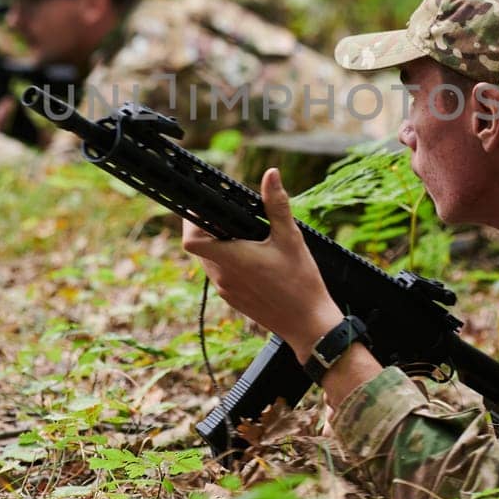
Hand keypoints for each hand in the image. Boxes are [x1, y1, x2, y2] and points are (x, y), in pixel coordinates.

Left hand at [182, 168, 344, 361]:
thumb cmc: (301, 283)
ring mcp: (227, 291)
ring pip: (210, 261)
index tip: (202, 206)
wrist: (308, 324)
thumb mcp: (291, 238)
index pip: (192, 239)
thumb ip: (276, 205)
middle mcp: (223, 277)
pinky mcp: (234, 300)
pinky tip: (252, 255)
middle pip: (200, 247)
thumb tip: (271, 174)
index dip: (190, 221)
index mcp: (233, 259)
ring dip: (219, 245)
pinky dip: (228, 261)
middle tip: (229, 213)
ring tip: (243, 233)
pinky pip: (221, 275)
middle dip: (209, 228)